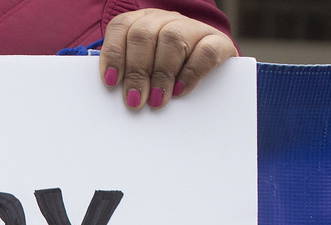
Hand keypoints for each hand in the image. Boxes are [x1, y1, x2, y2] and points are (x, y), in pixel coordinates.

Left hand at [99, 9, 236, 111]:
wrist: (212, 74)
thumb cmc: (166, 74)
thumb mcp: (143, 71)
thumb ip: (128, 75)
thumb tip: (122, 95)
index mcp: (142, 22)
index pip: (121, 26)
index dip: (114, 54)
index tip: (111, 82)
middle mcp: (166, 20)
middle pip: (143, 34)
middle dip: (136, 71)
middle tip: (135, 100)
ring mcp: (193, 27)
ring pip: (172, 38)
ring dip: (161, 74)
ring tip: (157, 100)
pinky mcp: (219, 41)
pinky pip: (206, 51)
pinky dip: (191, 73)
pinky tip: (181, 90)